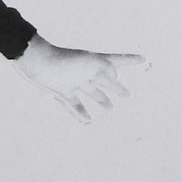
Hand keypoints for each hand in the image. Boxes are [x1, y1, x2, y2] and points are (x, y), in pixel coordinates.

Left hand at [16, 33, 146, 122]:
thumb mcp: (90, 63)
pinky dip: (81, 112)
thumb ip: (106, 69)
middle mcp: (86, 70)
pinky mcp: (61, 90)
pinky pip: (74, 103)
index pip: (118, 60)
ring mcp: (74, 80)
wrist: (36, 62)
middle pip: (107, 81)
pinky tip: (88, 121)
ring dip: (102, 100)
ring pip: (92, 92)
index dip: (132, 60)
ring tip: (110, 110)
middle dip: (117, 87)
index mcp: (95, 61)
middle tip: (129, 96)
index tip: (145, 59)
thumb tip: (116, 77)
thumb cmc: (64, 60)